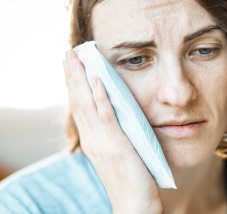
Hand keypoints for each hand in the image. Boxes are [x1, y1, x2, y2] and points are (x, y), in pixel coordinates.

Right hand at [63, 50, 161, 213]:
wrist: (134, 204)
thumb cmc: (128, 179)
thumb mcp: (115, 153)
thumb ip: (111, 135)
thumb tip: (113, 117)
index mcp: (92, 140)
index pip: (79, 107)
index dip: (74, 85)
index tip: (71, 66)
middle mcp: (92, 138)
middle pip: (77, 100)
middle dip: (72, 75)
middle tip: (68, 53)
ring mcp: (102, 141)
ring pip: (86, 103)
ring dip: (81, 78)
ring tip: (76, 57)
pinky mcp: (116, 144)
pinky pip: (106, 115)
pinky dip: (99, 96)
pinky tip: (96, 78)